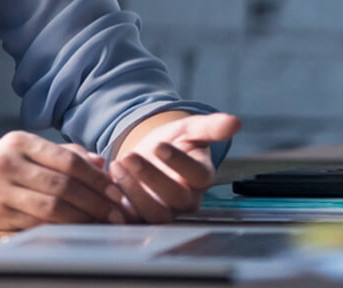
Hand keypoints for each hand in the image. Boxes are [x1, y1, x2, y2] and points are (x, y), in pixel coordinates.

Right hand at [0, 131, 132, 231]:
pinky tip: (77, 231)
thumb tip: (101, 162)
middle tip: (117, 213)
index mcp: (17, 141)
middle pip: (63, 184)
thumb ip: (60, 155)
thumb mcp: (21, 154)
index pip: (67, 159)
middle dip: (96, 201)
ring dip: (83, 217)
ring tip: (102, 224)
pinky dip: (62, 229)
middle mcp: (6, 161)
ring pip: (52, 206)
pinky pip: (36, 224)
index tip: (116, 191)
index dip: (96, 178)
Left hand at [110, 112, 240, 222]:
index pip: (198, 176)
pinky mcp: (141, 218)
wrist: (149, 155)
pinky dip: (119, 208)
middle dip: (151, 177)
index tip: (160, 145)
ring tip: (116, 166)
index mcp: (201, 178)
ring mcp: (164, 211)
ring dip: (133, 191)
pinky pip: (132, 221)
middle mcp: (186, 200)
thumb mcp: (189, 129)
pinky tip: (107, 187)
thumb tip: (236, 121)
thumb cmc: (173, 142)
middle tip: (129, 156)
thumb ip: (211, 127)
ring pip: (154, 213)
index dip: (179, 162)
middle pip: (175, 198)